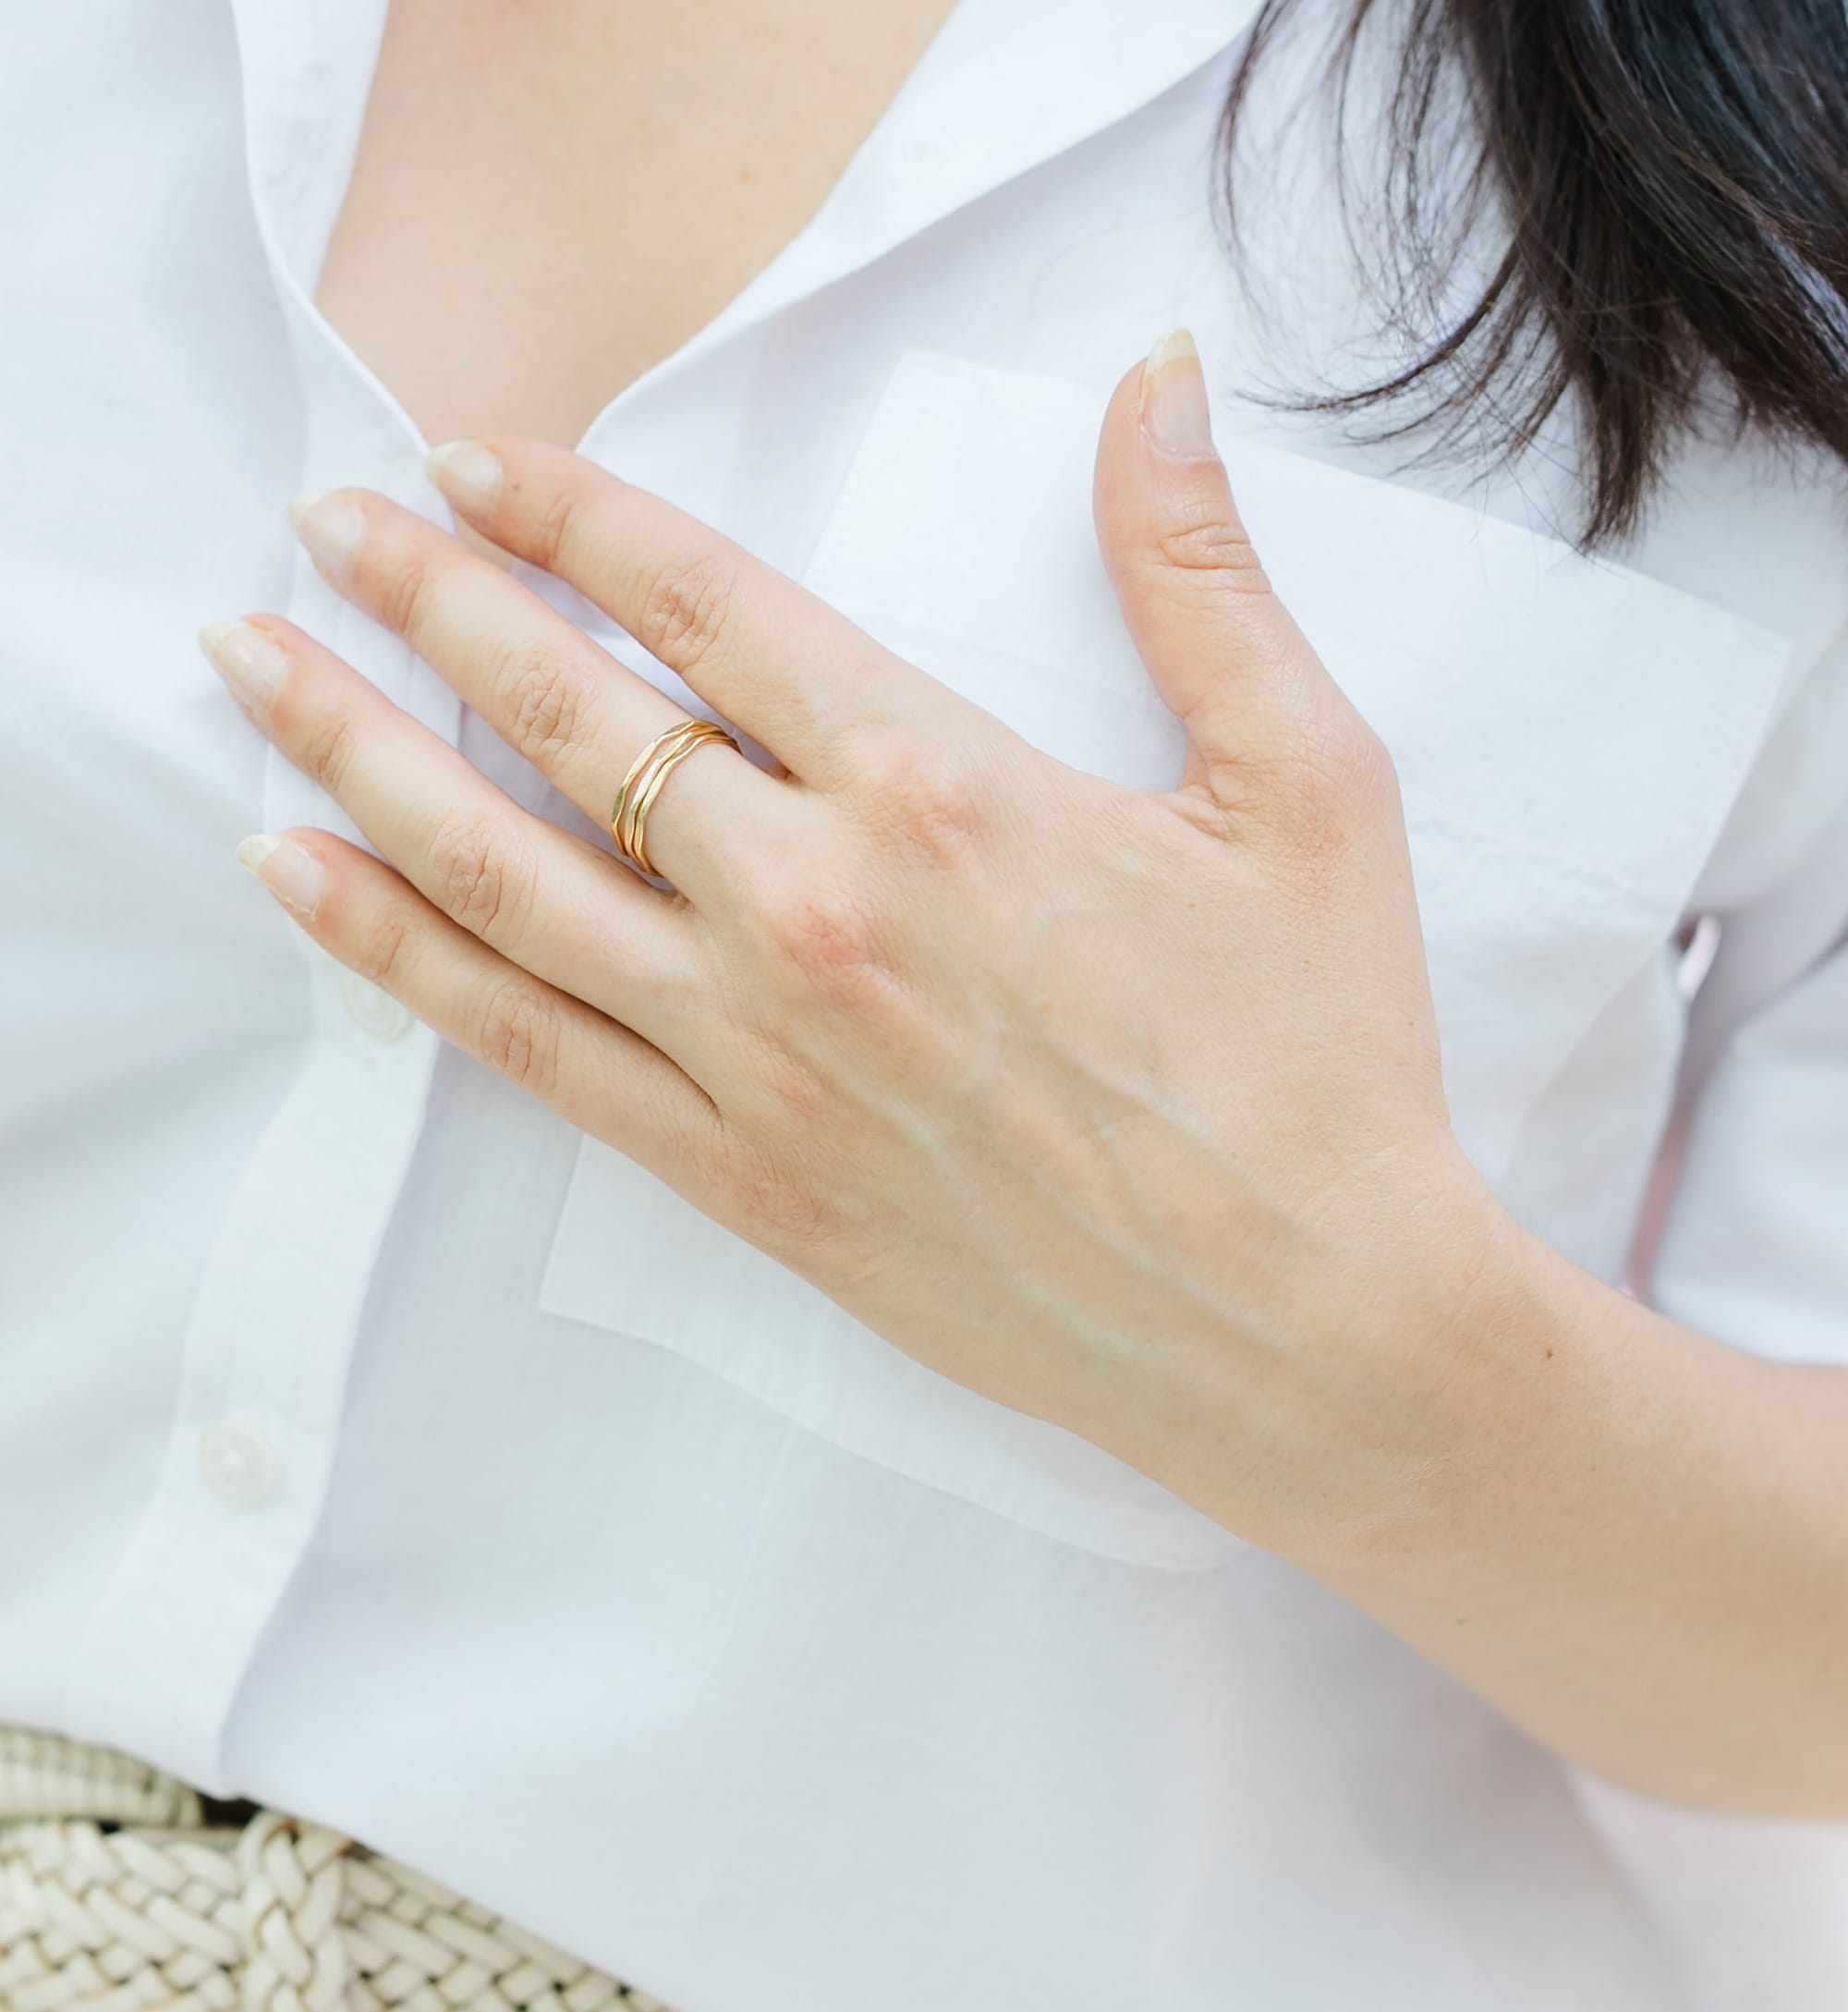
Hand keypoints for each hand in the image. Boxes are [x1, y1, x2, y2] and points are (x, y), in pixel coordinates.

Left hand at [204, 332, 1505, 1568]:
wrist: (1303, 1322)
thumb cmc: (1317, 1062)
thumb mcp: (1307, 790)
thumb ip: (1200, 575)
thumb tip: (1153, 379)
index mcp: (944, 790)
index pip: (706, 606)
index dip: (569, 514)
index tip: (468, 461)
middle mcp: (818, 910)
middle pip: (571, 719)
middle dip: (427, 605)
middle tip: (321, 527)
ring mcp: (763, 1054)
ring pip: (508, 878)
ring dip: (362, 759)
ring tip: (256, 674)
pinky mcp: (745, 1177)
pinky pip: (533, 1050)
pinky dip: (404, 960)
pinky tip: (308, 885)